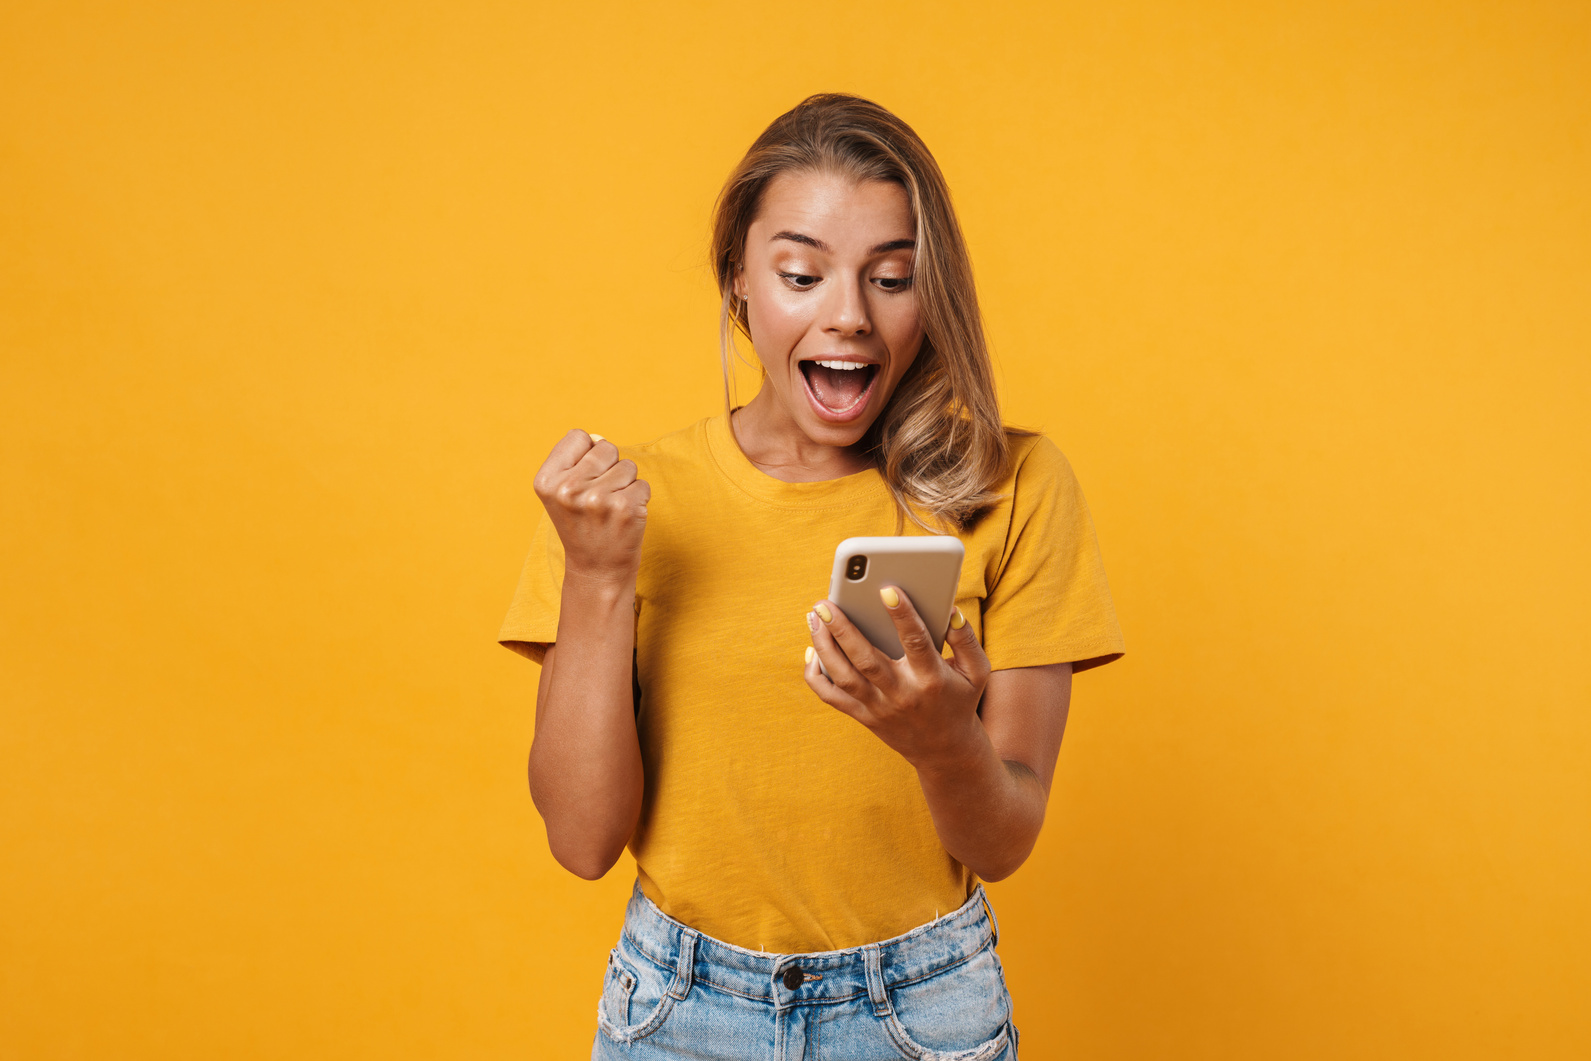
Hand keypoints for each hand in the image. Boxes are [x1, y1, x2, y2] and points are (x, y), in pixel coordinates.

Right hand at [532, 429, 649, 584]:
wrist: (596, 570)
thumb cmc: (582, 525)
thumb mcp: (562, 493)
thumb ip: (576, 460)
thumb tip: (598, 438)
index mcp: (546, 481)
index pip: (578, 436)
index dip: (585, 455)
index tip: (582, 481)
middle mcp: (568, 489)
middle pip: (606, 447)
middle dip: (608, 468)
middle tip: (599, 498)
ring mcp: (598, 499)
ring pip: (628, 465)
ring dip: (625, 484)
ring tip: (611, 509)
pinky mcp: (626, 509)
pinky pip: (643, 484)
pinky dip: (639, 498)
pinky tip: (624, 517)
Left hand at [802, 589, 991, 770]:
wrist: (945, 751)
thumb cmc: (959, 701)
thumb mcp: (975, 672)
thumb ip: (966, 639)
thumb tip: (950, 610)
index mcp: (931, 678)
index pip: (915, 642)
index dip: (902, 615)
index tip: (886, 589)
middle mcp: (902, 693)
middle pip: (866, 659)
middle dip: (843, 629)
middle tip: (825, 603)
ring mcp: (879, 707)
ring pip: (844, 676)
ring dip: (824, 646)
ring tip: (814, 617)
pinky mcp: (863, 716)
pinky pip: (832, 698)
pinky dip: (816, 676)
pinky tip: (811, 650)